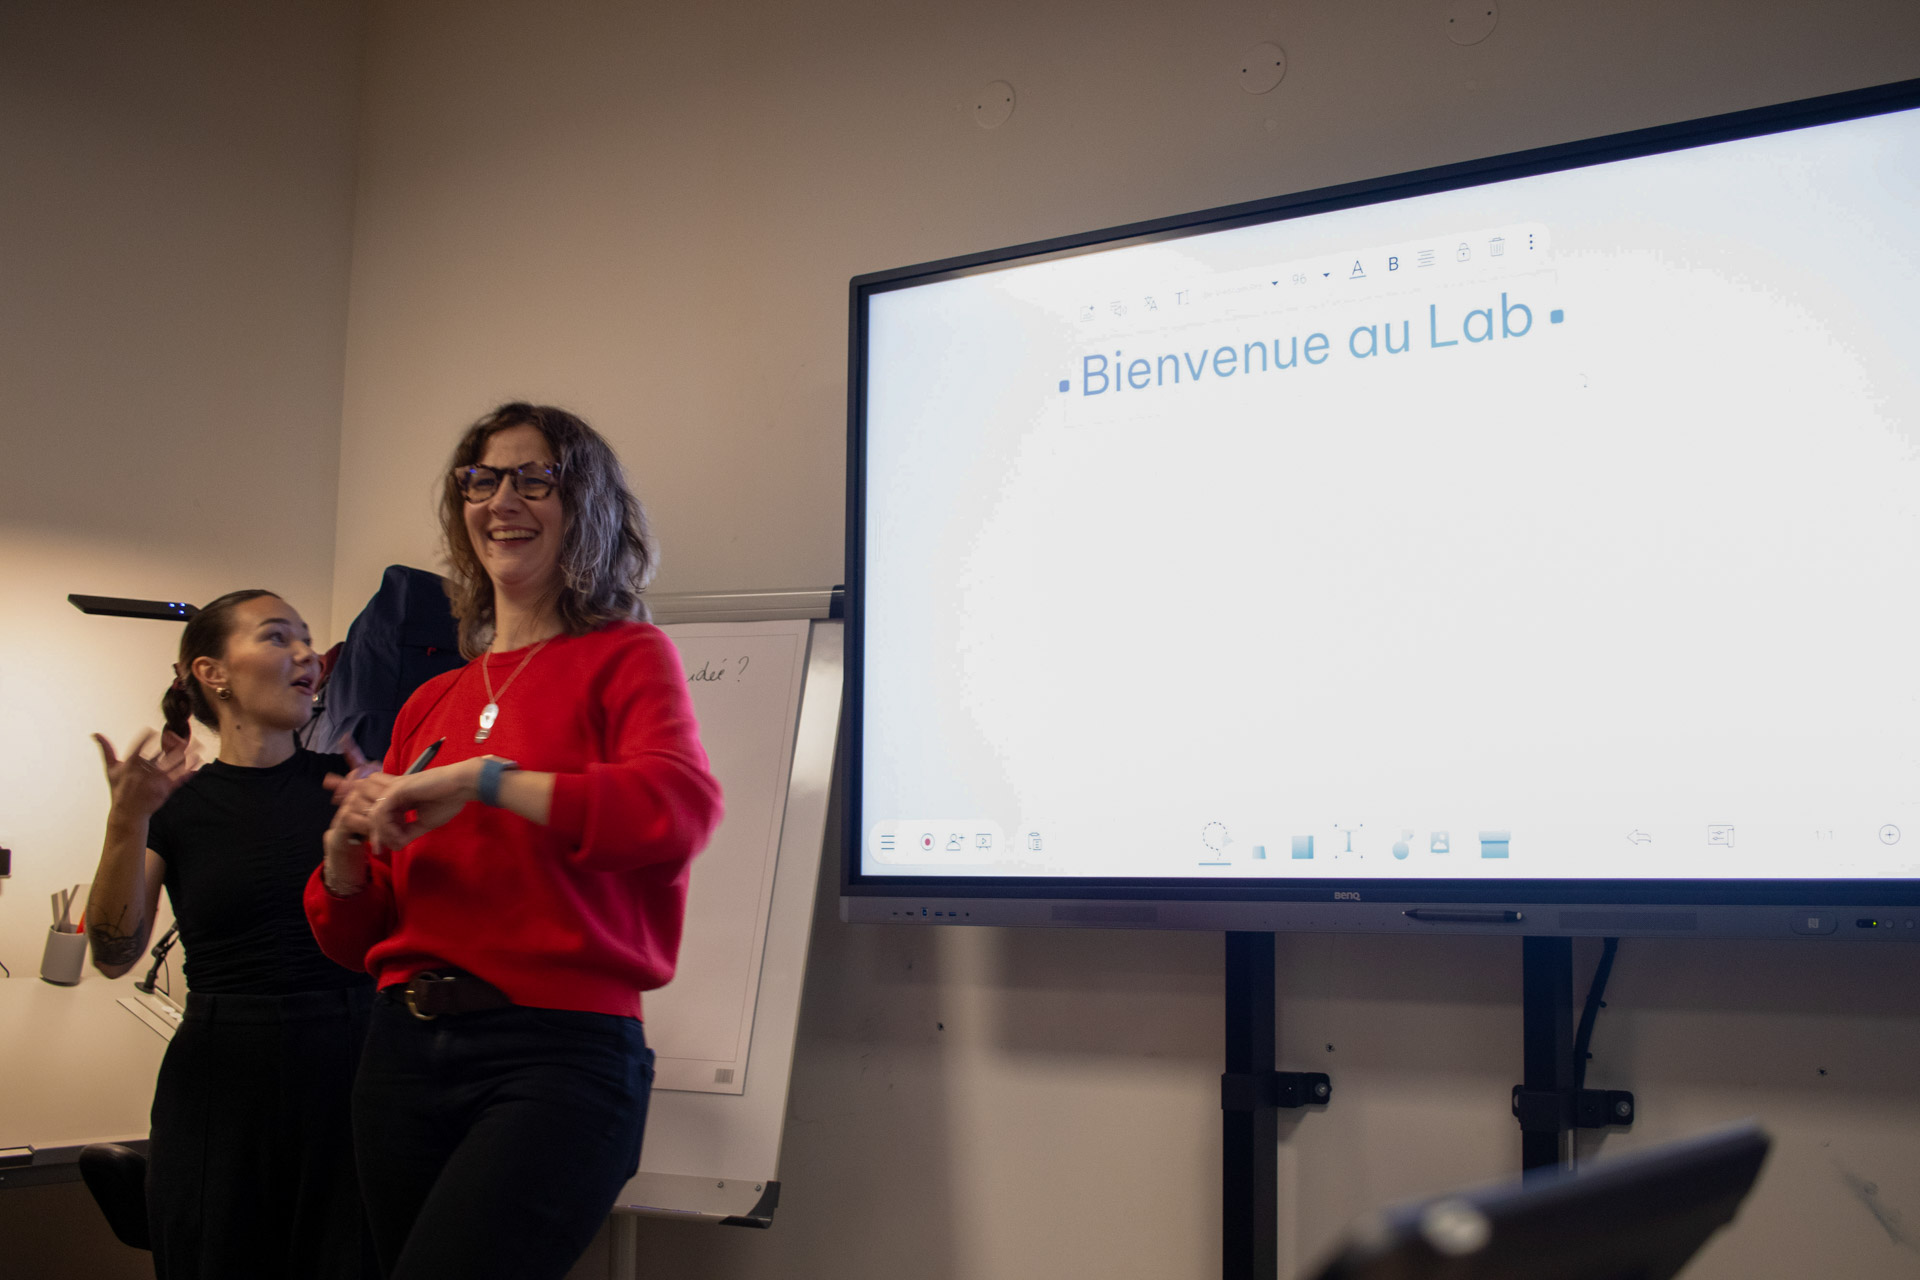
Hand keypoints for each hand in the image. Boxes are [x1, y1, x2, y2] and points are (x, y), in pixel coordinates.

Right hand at [93, 729, 196, 821]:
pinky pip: (180, 777)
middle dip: (171, 743)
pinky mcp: (165, 789)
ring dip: (186, 753)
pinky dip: (190, 768)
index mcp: (130, 765)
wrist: (127, 813)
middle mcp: (144, 772)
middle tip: (176, 734)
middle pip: (161, 753)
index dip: (146, 738)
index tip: (152, 730)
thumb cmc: (119, 790)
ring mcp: (156, 781)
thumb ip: (106, 750)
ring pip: (174, 763)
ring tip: (196, 743)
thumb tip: (95, 734)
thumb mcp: (111, 770)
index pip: (139, 747)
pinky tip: (198, 760)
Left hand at [365, 758, 483, 852]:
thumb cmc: (448, 800)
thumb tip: (397, 845)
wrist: (461, 786)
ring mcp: (393, 790)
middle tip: (389, 848)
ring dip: (384, 833)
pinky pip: (382, 812)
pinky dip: (387, 828)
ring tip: (398, 842)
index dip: (385, 834)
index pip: (383, 817)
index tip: (396, 846)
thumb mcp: (425, 822)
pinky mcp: (395, 790)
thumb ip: (409, 832)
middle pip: (375, 816)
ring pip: (375, 815)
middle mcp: (393, 792)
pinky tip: (399, 835)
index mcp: (400, 798)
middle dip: (379, 835)